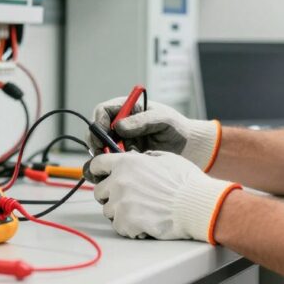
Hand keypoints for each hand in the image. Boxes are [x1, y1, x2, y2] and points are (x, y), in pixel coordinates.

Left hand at [86, 151, 240, 241]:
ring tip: (141, 212)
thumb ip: (145, 158)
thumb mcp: (166, 158)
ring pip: (109, 211)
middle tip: (127, 200)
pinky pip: (119, 227)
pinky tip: (145, 223)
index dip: (100, 171)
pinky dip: (130, 228)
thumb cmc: (185, 182)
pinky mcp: (126, 222)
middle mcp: (119, 181)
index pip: (97, 164)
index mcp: (126, 163)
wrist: (195, 205)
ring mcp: (121, 203)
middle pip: (99, 191)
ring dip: (121, 213)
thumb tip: (138, 159)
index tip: (102, 177)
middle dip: (110, 196)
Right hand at [87, 97, 221, 170]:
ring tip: (110, 167)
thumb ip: (142, 121)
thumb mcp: (163, 120)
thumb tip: (119, 126)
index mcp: (126, 109)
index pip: (103, 111)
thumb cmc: (176, 127)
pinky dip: (110, 169)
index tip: (103, 136)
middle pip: (96, 131)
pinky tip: (119, 173)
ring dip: (101, 158)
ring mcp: (120, 142)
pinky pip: (109, 163)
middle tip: (102, 155)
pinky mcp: (123, 158)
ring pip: (100, 149)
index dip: (99, 123)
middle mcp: (119, 125)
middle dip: (96, 143)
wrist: (187, 147)